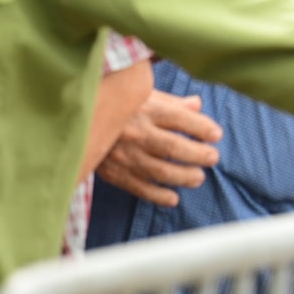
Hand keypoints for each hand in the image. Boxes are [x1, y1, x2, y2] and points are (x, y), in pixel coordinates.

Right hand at [96, 90, 222, 205]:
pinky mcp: (112, 172)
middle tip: (213, 158)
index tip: (216, 134)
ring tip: (198, 178)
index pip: (179, 118)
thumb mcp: (142, 95)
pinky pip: (138, 187)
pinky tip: (173, 198)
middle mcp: (134, 131)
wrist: (76, 121)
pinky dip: (157, 195)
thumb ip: (171, 102)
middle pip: (172, 146)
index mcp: (144, 107)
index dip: (201, 127)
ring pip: (158, 170)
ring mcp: (123, 153)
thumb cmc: (117, 105)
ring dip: (182, 176)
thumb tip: (197, 104)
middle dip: (197, 154)